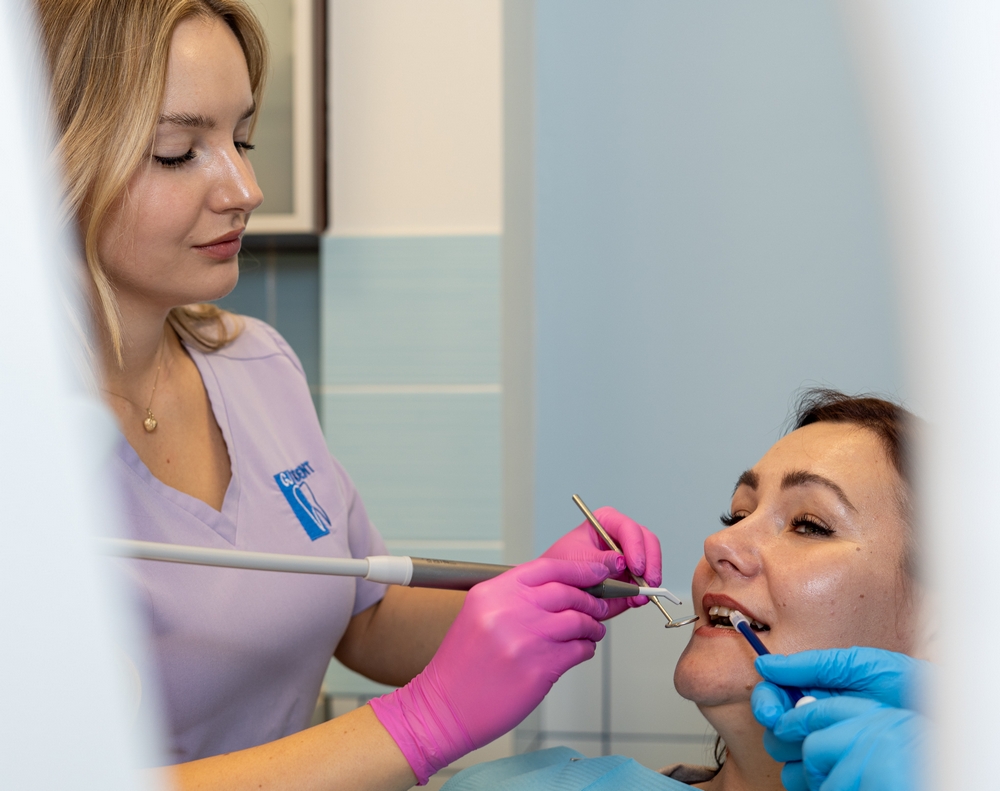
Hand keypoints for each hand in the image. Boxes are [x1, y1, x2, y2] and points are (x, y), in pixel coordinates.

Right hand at [369, 558, 609, 783]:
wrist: (445, 707)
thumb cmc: (463, 665)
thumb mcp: (479, 615)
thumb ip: (515, 598)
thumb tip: (561, 589)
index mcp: (492, 593)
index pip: (547, 567)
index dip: (580, 568)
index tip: (598, 570)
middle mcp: (508, 611)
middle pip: (567, 592)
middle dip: (591, 599)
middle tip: (599, 605)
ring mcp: (525, 641)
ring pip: (578, 621)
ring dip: (592, 626)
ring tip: (592, 631)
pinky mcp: (539, 670)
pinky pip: (578, 651)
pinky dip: (586, 649)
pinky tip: (580, 651)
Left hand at [541, 506, 661, 616]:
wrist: (558, 588)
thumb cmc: (561, 565)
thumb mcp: (576, 559)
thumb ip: (598, 560)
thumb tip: (620, 562)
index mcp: (605, 523)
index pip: (627, 527)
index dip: (635, 545)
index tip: (635, 565)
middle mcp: (621, 538)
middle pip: (647, 541)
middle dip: (650, 562)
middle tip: (646, 580)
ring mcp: (629, 558)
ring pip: (652, 562)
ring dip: (650, 579)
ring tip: (640, 594)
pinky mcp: (632, 578)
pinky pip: (646, 584)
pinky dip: (644, 594)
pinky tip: (636, 600)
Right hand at [750, 648, 929, 790]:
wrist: (937, 718)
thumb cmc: (905, 688)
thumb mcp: (858, 666)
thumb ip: (811, 665)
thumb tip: (765, 663)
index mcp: (814, 693)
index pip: (772, 697)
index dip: (766, 702)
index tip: (771, 710)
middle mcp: (816, 723)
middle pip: (773, 730)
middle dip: (779, 728)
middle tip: (799, 726)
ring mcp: (826, 752)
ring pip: (786, 759)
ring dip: (798, 750)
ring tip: (828, 741)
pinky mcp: (836, 775)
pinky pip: (806, 782)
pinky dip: (812, 774)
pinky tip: (833, 764)